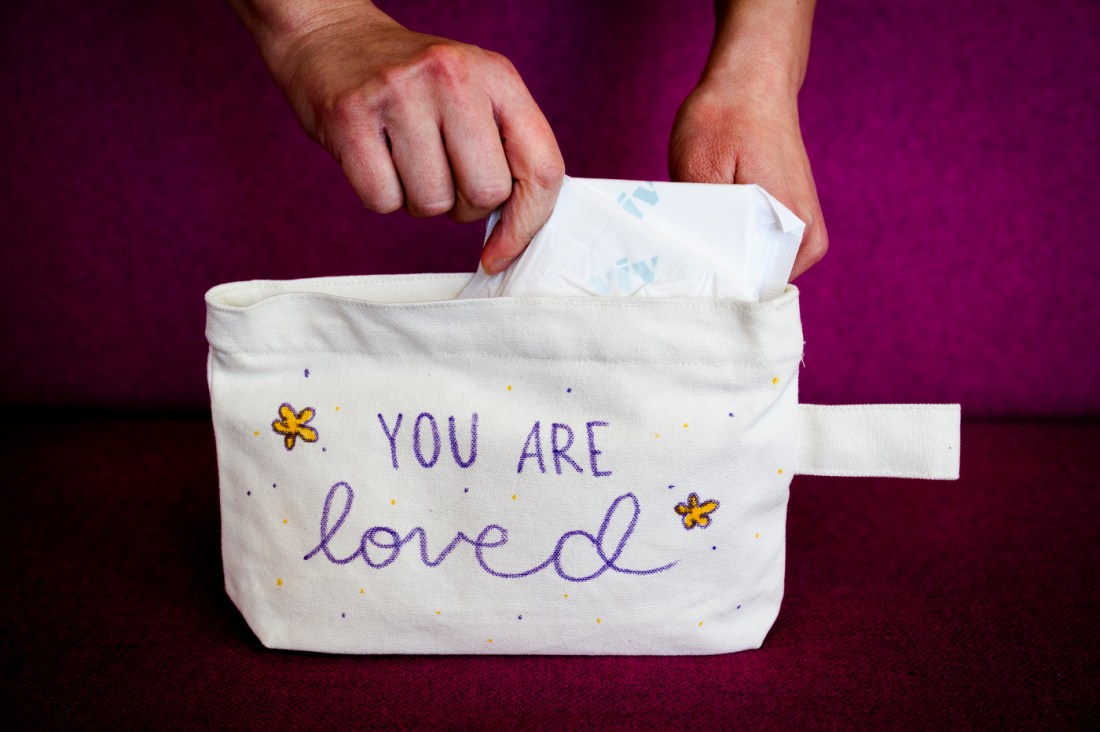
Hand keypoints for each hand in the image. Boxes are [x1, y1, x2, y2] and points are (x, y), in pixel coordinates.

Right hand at [244, 4, 564, 273]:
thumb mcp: (475, 95)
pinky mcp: (350, 114)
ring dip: (417, 199)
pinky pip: (382, 200)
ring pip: (432, 204)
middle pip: (486, 194)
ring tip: (404, 157)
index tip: (502, 254)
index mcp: (497, 75)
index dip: (527, 223)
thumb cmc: (412, 83)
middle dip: (463, 205)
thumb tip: (517, 233)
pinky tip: (374, 156)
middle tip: (440, 173)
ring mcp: (400, 92)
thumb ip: (506, 150)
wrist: (332, 35)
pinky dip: (380, 195)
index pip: (541, 167)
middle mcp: (453, 76)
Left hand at [669, 79, 826, 279]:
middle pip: (755, 284)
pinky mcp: (791, 222)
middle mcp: (807, 239)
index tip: (684, 278)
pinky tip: (709, 228)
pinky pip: (759, 251)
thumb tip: (699, 267)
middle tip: (682, 255)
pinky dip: (733, 246)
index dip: (714, 288)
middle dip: (719, 275)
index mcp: (794, 231)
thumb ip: (705, 227)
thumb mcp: (698, 171)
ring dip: (725, 260)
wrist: (752, 80)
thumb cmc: (726, 119)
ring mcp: (802, 231)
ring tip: (696, 237)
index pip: (753, 290)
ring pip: (755, 269)